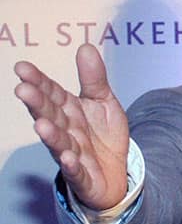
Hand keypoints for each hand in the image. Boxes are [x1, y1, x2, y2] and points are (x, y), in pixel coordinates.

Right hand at [14, 44, 128, 209]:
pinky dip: (71, 165)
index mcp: (68, 111)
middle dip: (37, 104)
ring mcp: (71, 154)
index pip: (51, 93)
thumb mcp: (104, 102)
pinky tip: (68, 158)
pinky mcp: (82, 176)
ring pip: (59, 144)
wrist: (116, 173)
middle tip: (23, 90)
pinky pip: (76, 171)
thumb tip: (85, 47)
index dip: (38, 81)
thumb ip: (94, 79)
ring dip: (50, 135)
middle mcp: (65, 131)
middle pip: (50, 116)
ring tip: (41, 125)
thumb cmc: (102, 136)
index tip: (22, 67)